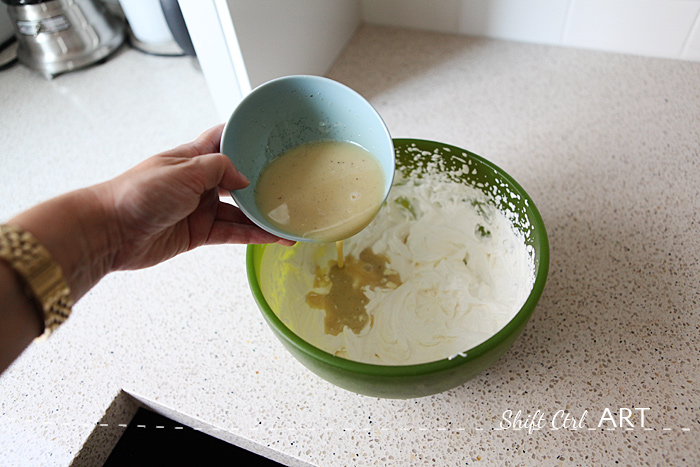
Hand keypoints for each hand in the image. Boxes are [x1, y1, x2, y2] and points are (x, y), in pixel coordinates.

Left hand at [104, 124, 293, 270]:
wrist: (111, 232)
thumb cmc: (138, 193)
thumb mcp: (184, 170)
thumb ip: (219, 169)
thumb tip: (244, 180)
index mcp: (194, 157)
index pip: (225, 139)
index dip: (247, 136)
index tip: (272, 136)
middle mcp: (199, 181)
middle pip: (239, 178)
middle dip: (262, 180)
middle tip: (291, 182)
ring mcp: (200, 208)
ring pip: (240, 210)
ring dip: (262, 215)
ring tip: (289, 219)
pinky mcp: (199, 232)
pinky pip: (232, 232)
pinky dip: (252, 235)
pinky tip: (272, 237)